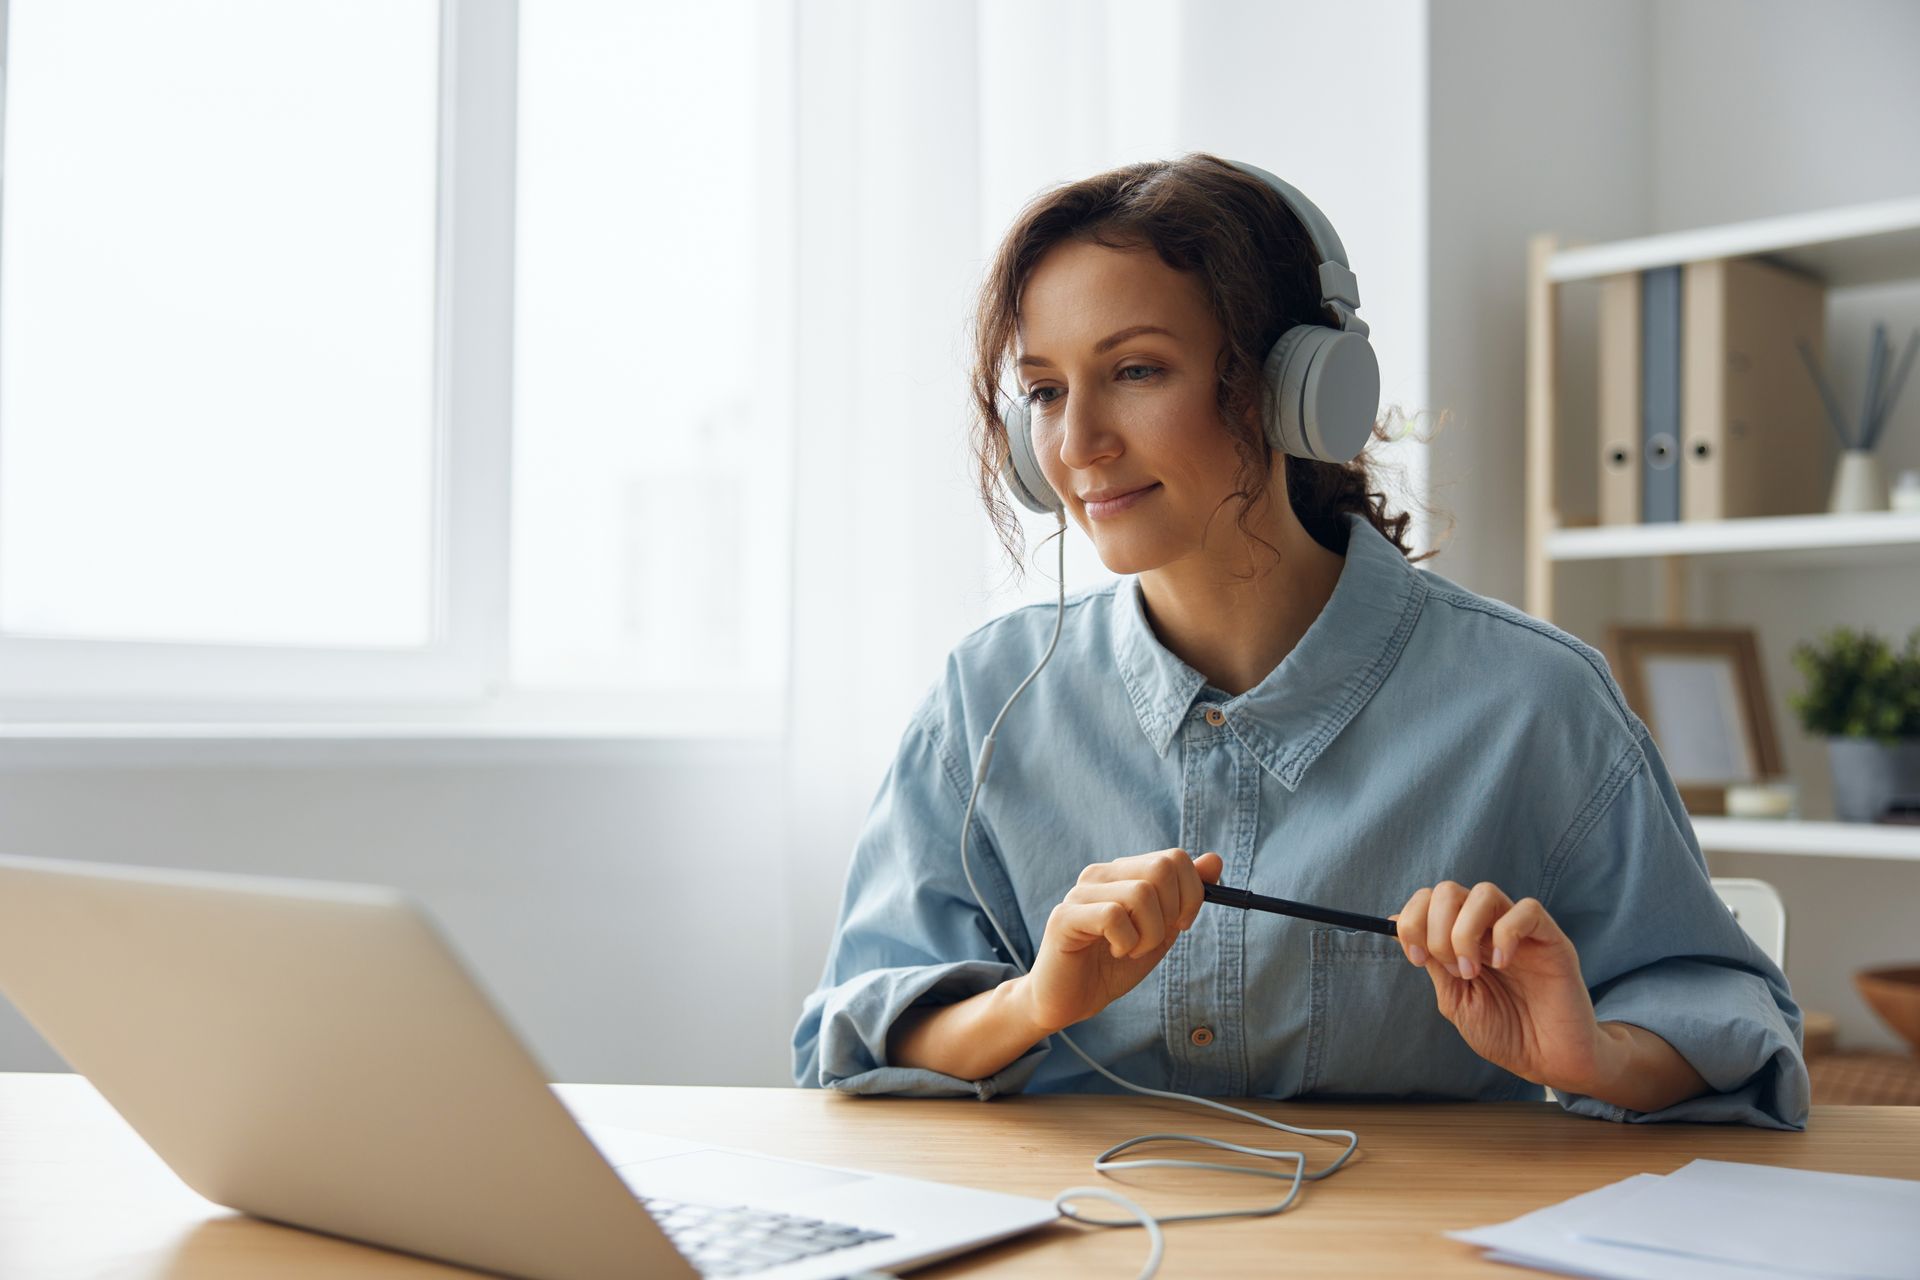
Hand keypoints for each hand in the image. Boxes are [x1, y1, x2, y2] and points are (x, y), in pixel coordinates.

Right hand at [1019, 849, 1222, 1036]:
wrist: (1070, 1001)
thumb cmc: (1112, 965)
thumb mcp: (1161, 931)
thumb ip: (1186, 897)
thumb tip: (1214, 859)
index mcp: (1123, 873)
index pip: (1174, 858)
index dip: (1192, 893)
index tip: (1182, 924)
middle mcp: (1100, 874)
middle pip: (1162, 868)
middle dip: (1173, 912)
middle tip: (1152, 940)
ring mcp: (1080, 892)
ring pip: (1141, 893)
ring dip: (1149, 934)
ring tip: (1130, 951)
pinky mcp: (1064, 916)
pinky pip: (1113, 916)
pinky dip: (1125, 942)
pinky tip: (1114, 952)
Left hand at [1391, 880, 1604, 1090]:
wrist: (1549, 1062)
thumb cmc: (1504, 1033)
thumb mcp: (1456, 998)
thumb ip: (1432, 960)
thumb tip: (1394, 921)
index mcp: (1462, 938)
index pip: (1428, 900)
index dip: (1412, 921)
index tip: (1415, 958)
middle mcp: (1489, 928)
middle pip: (1449, 890)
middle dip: (1436, 928)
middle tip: (1452, 969)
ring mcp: (1520, 931)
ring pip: (1484, 892)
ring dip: (1465, 930)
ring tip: (1473, 971)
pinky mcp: (1551, 939)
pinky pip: (1527, 910)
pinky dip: (1505, 933)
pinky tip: (1502, 964)